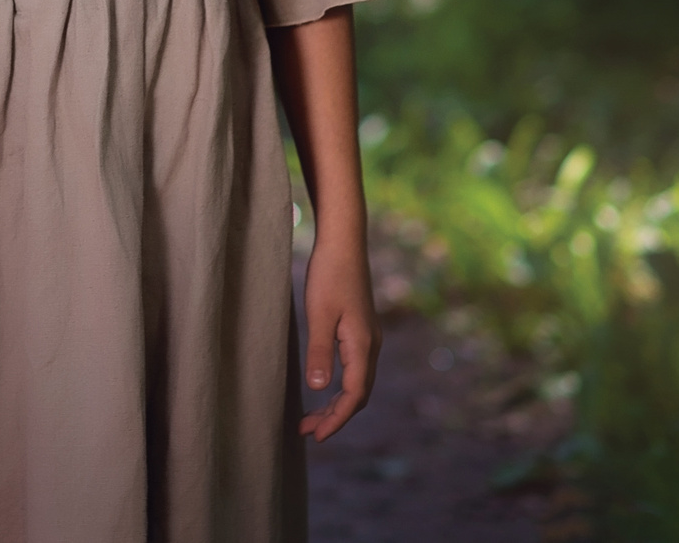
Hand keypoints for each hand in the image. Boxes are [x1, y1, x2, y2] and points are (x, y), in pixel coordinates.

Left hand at [299, 235, 379, 440]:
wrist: (344, 243)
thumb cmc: (329, 275)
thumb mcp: (319, 314)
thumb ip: (319, 352)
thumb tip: (318, 389)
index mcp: (362, 346)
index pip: (354, 396)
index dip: (336, 419)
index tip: (316, 435)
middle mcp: (371, 346)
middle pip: (358, 394)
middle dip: (335, 416)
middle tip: (307, 431)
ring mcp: (368, 338)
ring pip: (357, 382)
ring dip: (336, 402)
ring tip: (311, 416)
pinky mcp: (361, 330)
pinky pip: (355, 368)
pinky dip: (340, 385)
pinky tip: (323, 386)